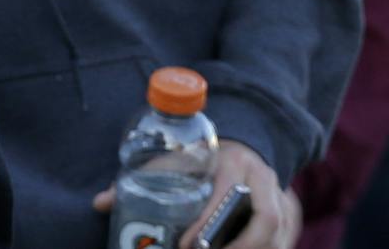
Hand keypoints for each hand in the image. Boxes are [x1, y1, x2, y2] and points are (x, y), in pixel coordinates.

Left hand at [88, 140, 295, 248]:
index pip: (228, 193)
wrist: (238, 149)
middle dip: (245, 247)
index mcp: (233, 162)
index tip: (188, 245)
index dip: (210, 223)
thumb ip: (143, 181)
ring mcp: (281, 197)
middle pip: (267, 219)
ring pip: (280, 235)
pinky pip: (285, 241)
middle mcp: (263, 178)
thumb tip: (99, 203)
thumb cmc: (200, 159)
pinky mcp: (289, 215)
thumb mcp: (174, 161)